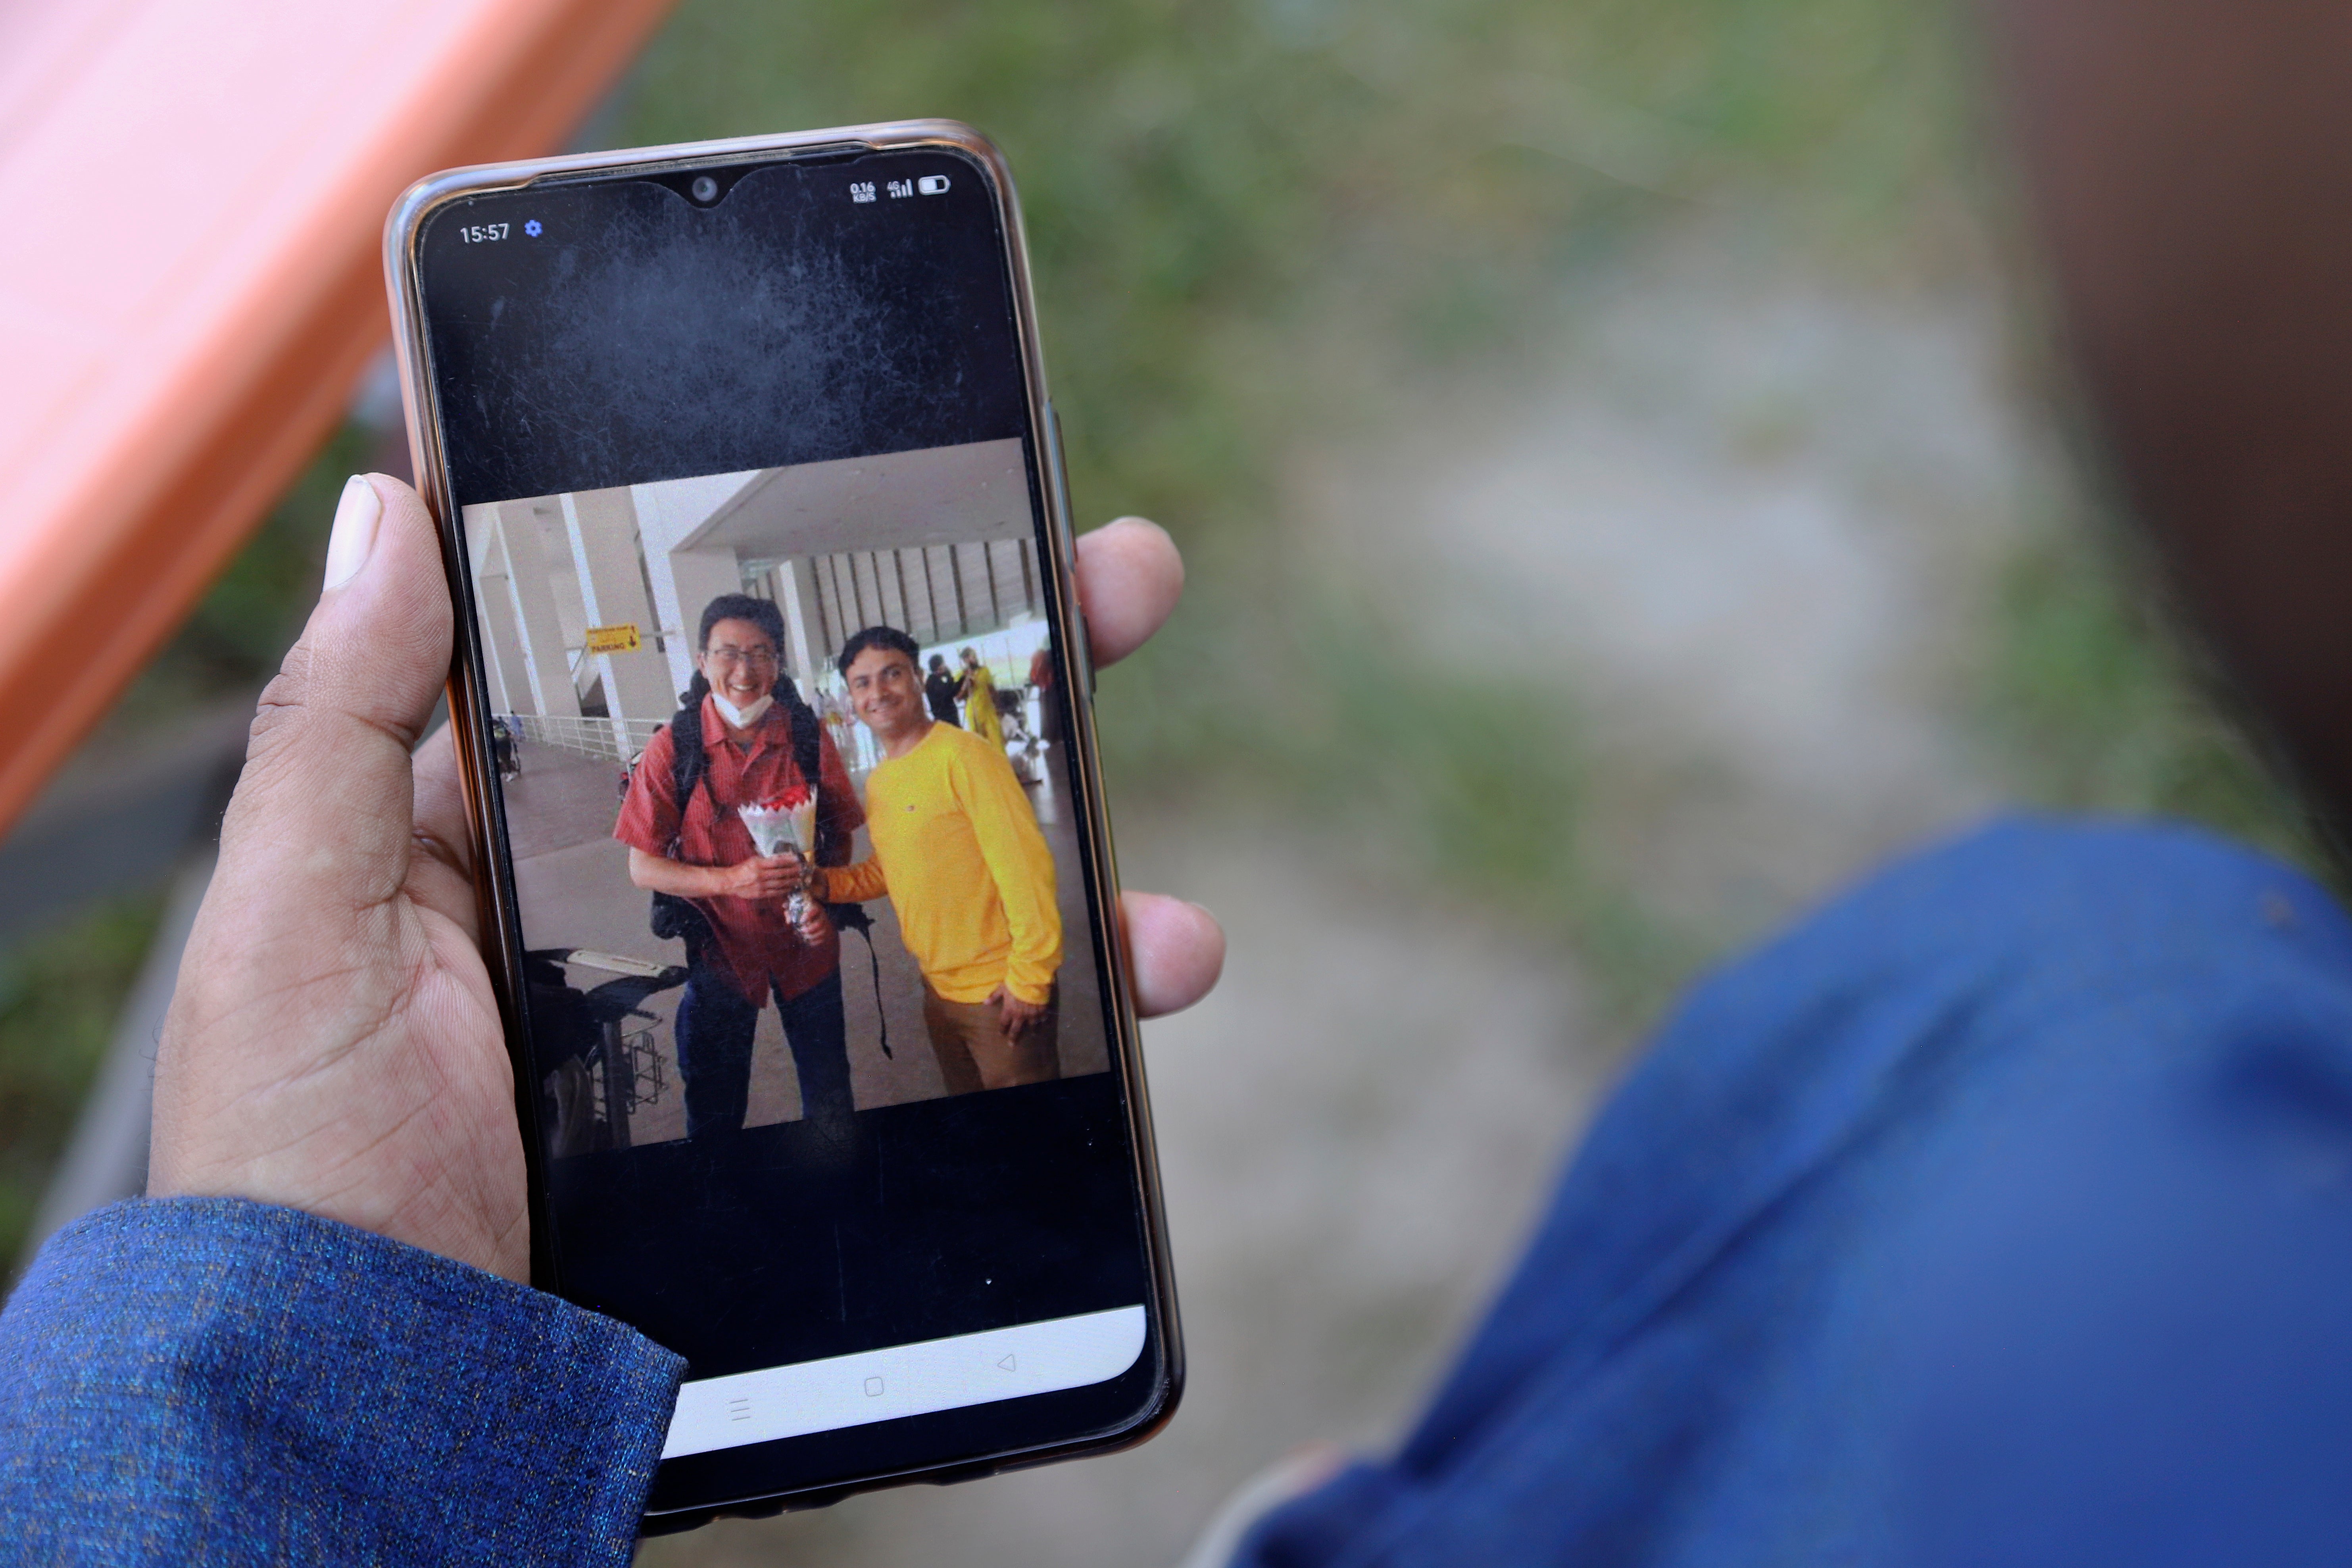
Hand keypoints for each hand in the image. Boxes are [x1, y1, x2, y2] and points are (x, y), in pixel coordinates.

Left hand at [149, 481, 1224, 1282]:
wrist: (386, 1397)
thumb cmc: (305, 1171)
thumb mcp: (294, 926)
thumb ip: (342, 721)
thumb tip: (383, 505)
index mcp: (550, 844)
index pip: (714, 692)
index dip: (826, 602)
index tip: (934, 503)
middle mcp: (678, 915)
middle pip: (867, 767)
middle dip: (1007, 676)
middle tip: (1118, 588)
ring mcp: (756, 1020)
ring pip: (942, 899)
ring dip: (1069, 856)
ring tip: (1149, 849)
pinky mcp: (810, 1132)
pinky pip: (958, 1045)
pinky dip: (1059, 1004)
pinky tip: (1135, 983)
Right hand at [718, 853, 799, 901]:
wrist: (730, 882)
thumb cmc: (742, 869)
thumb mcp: (753, 860)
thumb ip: (766, 859)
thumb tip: (781, 857)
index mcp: (757, 864)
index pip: (777, 861)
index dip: (788, 860)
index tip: (797, 859)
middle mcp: (760, 875)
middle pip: (780, 873)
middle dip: (793, 871)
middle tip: (802, 870)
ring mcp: (760, 885)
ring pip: (780, 884)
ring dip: (791, 881)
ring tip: (799, 879)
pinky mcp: (760, 894)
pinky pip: (775, 892)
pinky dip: (784, 890)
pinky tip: (790, 888)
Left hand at [990, 985, 1049, 1037]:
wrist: (1031, 979)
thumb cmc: (1015, 983)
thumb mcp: (1002, 988)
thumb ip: (994, 996)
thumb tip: (985, 1003)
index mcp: (1009, 1011)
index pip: (1004, 1023)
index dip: (1002, 1029)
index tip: (1001, 1034)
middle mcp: (1020, 1016)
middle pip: (1016, 1030)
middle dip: (1013, 1038)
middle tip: (1012, 1045)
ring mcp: (1032, 1014)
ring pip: (1032, 1026)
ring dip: (1032, 1031)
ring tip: (1034, 1035)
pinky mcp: (1042, 1010)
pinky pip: (1043, 1018)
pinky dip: (1044, 1021)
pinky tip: (1044, 1023)